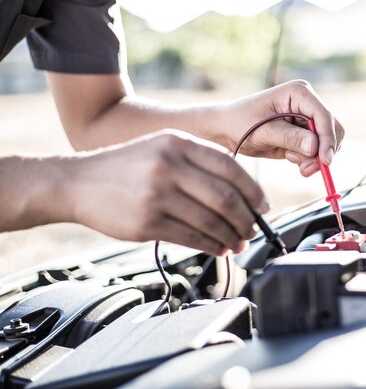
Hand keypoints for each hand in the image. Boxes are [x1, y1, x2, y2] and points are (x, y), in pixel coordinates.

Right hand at [67, 130, 267, 255]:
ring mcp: (156, 195)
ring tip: (238, 242)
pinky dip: (211, 246)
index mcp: (178, 143)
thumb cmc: (127, 167)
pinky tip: (218, 247)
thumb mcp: (162, 148)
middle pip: (225, 197)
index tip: (262, 206)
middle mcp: (168, 166)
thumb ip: (199, 163)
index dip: (252, 191)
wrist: (77, 183)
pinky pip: (191, 238)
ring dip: (231, 236)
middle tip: (252, 229)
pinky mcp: (146, 223)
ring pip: (210, 221)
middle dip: (245, 218)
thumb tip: (242, 194)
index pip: (230, 168)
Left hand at [214, 80, 344, 176]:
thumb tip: (314, 147)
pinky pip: (317, 150)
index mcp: (299, 93)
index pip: (324, 116)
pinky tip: (289, 158)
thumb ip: (289, 138)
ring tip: (290, 160)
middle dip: (323, 151)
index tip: (325, 161)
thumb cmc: (239, 123)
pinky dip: (308, 160)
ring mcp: (306, 119)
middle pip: (333, 129)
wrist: (225, 129)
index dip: (327, 139)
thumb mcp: (263, 131)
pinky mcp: (303, 134)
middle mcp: (307, 103)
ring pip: (327, 143)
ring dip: (314, 158)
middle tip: (306, 169)